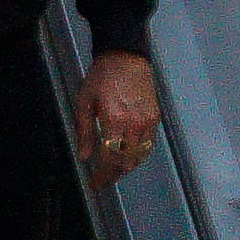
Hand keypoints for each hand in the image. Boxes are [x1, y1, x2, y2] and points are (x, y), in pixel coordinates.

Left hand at [75, 51, 160, 189]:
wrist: (126, 56)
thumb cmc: (102, 76)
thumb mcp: (85, 102)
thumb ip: (85, 132)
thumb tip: (84, 157)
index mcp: (115, 120)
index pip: (110, 158)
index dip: (102, 175)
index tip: (94, 183)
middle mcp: (134, 124)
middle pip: (127, 162)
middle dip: (113, 176)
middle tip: (101, 181)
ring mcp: (147, 122)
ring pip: (139, 157)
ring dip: (126, 168)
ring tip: (112, 172)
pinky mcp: (155, 117)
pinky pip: (148, 145)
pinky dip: (137, 156)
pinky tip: (127, 157)